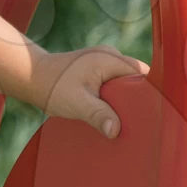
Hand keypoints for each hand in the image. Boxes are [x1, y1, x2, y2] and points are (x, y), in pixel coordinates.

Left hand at [34, 46, 148, 137]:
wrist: (33, 77)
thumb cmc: (53, 87)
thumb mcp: (77, 104)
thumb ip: (98, 115)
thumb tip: (115, 130)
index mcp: (110, 59)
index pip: (142, 73)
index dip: (151, 92)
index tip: (154, 111)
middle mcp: (110, 56)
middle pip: (136, 77)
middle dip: (140, 97)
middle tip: (142, 120)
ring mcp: (104, 61)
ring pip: (126, 80)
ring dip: (127, 98)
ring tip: (130, 118)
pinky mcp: (98, 69)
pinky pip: (116, 82)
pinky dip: (117, 96)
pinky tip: (115, 112)